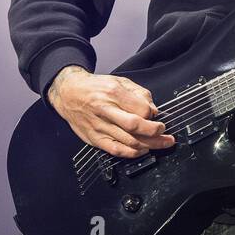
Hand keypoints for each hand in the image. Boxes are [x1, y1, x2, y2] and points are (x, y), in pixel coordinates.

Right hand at [48, 65, 175, 158]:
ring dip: (150, 145)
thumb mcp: (119, 81)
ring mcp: (99, 126)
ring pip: (128, 141)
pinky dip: (132, 153)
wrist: (68, 93)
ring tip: (161, 143)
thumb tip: (153, 110)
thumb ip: (139, 94)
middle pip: (135, 126)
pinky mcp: (95, 138)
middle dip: (155, 132)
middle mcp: (105, 110)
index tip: (157, 116)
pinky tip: (143, 150)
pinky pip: (116, 150)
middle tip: (165, 133)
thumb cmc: (95, 87)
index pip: (141, 109)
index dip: (153, 115)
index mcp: (113, 93)